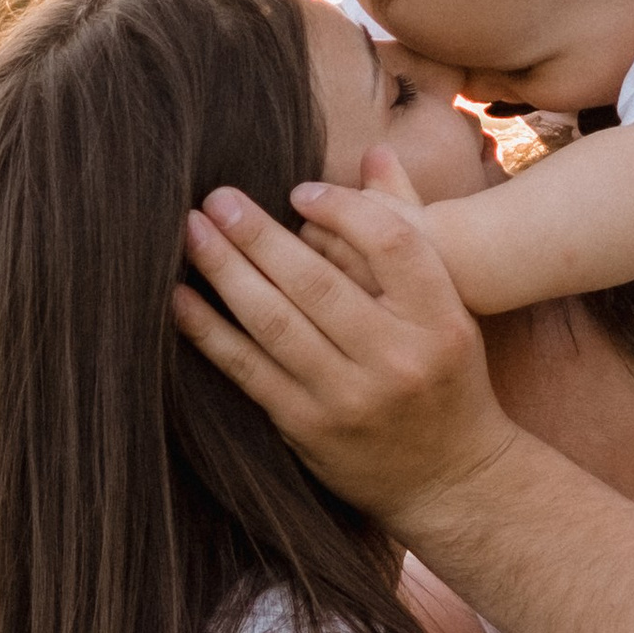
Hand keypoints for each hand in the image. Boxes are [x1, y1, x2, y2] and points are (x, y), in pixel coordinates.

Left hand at [176, 151, 516, 531]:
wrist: (453, 480)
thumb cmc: (447, 378)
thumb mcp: (451, 307)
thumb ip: (410, 227)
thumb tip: (375, 152)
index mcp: (442, 319)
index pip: (391, 244)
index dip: (340, 209)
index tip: (298, 189)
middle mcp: (398, 358)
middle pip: (319, 282)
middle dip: (258, 235)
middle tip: (217, 197)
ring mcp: (350, 397)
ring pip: (276, 324)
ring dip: (225, 272)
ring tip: (192, 232)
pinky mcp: (309, 428)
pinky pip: (249, 370)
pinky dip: (210, 332)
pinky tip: (180, 299)